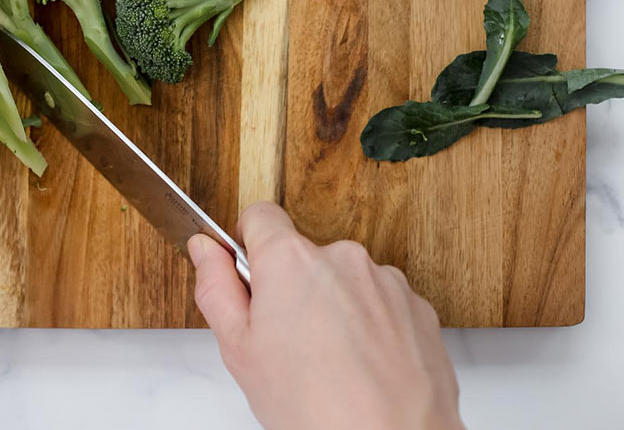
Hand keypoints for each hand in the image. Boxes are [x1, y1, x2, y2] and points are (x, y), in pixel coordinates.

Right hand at [188, 203, 462, 429]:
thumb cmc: (316, 409)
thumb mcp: (239, 351)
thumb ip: (216, 287)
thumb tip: (205, 248)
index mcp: (292, 261)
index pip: (260, 215)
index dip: (249, 246)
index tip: (251, 279)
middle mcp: (343, 258)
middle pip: (304, 256)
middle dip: (293, 289)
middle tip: (288, 346)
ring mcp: (386, 282)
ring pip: (344, 282)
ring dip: (335, 309)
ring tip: (331, 366)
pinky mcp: (418, 308)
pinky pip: (381, 305)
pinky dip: (371, 329)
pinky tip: (363, 369)